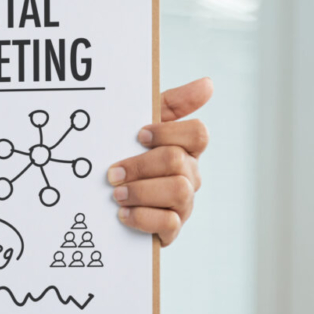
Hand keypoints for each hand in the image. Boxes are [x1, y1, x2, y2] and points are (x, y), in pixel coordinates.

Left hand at [107, 77, 212, 244]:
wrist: (105, 205)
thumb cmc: (129, 157)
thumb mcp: (141, 127)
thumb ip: (171, 104)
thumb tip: (208, 83)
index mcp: (185, 148)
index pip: (198, 134)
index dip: (169, 132)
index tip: (139, 135)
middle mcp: (190, 175)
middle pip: (179, 161)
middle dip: (141, 165)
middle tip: (113, 172)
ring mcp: (184, 204)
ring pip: (178, 191)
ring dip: (141, 190)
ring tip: (117, 193)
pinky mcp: (172, 230)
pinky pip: (169, 222)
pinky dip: (143, 217)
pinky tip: (123, 213)